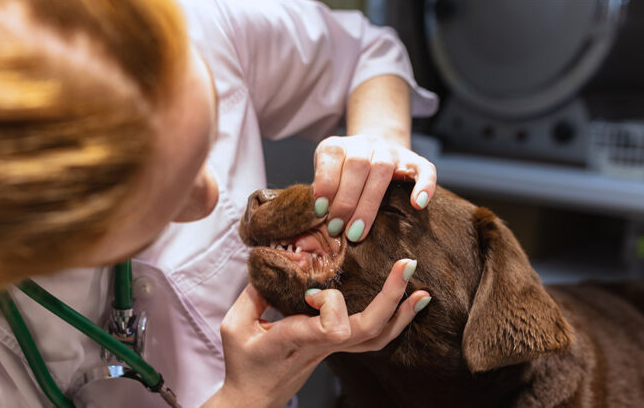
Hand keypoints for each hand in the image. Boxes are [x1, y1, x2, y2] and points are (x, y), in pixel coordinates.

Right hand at [202, 259, 430, 407]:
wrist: (254, 398)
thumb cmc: (244, 364)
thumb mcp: (235, 327)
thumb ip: (253, 293)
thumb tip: (273, 263)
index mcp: (298, 340)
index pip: (332, 328)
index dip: (331, 305)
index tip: (311, 293)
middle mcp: (322, 346)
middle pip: (368, 329)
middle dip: (390, 297)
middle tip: (406, 266)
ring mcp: (334, 350)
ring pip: (377, 338)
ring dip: (401, 312)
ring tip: (420, 289)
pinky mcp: (337, 348)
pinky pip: (373, 339)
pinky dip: (394, 322)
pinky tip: (407, 304)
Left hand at [312, 134, 436, 242]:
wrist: (371, 155)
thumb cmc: (341, 179)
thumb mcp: (325, 180)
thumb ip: (322, 196)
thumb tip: (320, 224)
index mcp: (339, 145)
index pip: (332, 157)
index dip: (326, 184)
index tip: (321, 211)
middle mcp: (365, 143)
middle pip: (357, 166)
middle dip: (345, 201)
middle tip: (337, 228)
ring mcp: (391, 151)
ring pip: (382, 169)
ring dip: (368, 203)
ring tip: (357, 232)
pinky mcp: (414, 161)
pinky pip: (425, 169)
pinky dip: (424, 185)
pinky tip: (418, 205)